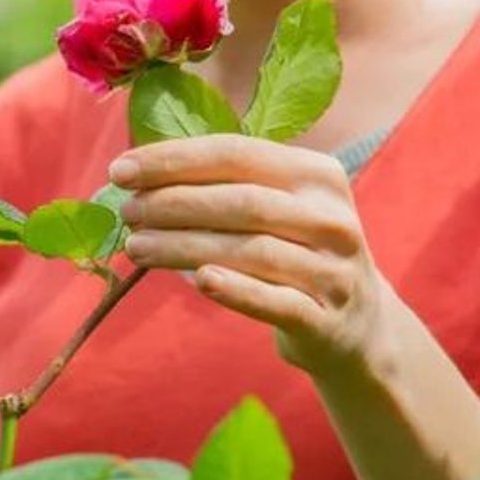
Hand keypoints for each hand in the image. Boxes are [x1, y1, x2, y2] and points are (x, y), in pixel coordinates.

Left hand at [112, 134, 398, 386]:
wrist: (358, 324)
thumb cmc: (298, 254)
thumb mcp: (284, 208)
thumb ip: (230, 186)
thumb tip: (141, 175)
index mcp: (321, 177)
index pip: (240, 154)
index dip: (176, 160)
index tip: (121, 170)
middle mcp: (334, 220)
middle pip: (244, 201)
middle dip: (174, 203)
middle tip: (127, 212)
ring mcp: (334, 271)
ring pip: (252, 251)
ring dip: (184, 246)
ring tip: (135, 247)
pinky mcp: (326, 320)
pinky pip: (276, 302)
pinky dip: (235, 290)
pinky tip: (197, 280)